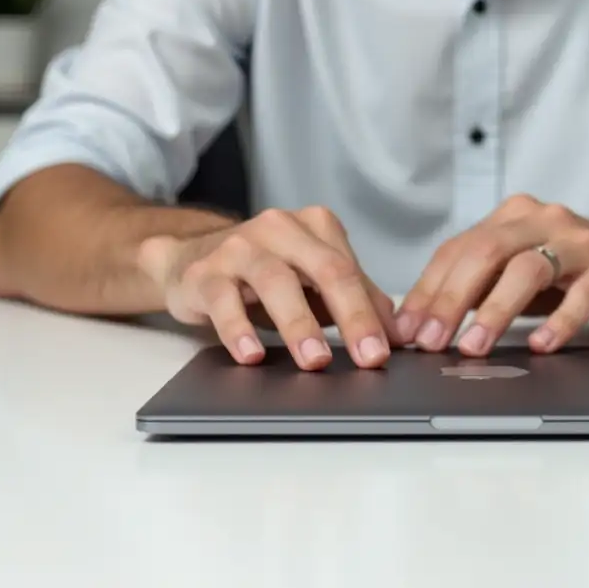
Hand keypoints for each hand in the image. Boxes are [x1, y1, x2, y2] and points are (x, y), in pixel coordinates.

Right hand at [137, 207, 399, 369]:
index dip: (372, 312)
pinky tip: (252, 355)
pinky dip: (239, 330)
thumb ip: (358, 298)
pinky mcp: (204, 273)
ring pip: (275, 281)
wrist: (187, 258)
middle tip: (369, 357)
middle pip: (324, 269)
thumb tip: (400, 334)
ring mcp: (240, 247)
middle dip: (351, 316)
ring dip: (299, 323)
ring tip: (316, 360)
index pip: (351, 270)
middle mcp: (280, 228)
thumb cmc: (263, 273)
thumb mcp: (313, 281)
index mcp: (315, 227)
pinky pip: (223, 301)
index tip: (387, 350)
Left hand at [396, 195, 588, 354]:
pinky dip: (558, 322)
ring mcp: (579, 243)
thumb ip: (478, 285)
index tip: (408, 328)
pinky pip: (581, 295)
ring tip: (474, 347)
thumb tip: (423, 324)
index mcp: (511, 217)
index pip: (458, 249)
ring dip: (495, 311)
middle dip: (452, 300)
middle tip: (432, 341)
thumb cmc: (569, 267)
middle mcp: (542, 221)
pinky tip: (540, 345)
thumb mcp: (518, 267)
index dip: (428, 289)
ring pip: (528, 269)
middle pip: (486, 253)